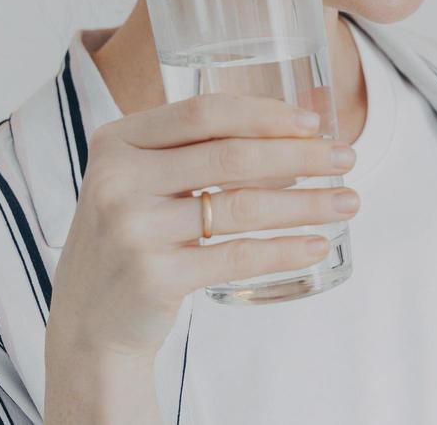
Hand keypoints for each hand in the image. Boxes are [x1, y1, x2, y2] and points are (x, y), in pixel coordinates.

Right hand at [45, 92, 359, 362]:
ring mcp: (132, 230)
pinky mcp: (152, 277)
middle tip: (347, 157)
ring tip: (348, 202)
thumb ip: (201, 151)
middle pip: (229, 157)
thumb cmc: (133, 238)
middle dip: (300, 155)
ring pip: (241, 207)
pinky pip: (235, 257)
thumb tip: (300, 127)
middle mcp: (118, 180)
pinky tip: (317, 245)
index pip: (203, 113)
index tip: (313, 122)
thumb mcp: (145, 181)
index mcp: (117, 142)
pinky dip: (284, 250)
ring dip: (305, 203)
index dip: (264, 113)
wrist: (88, 324)